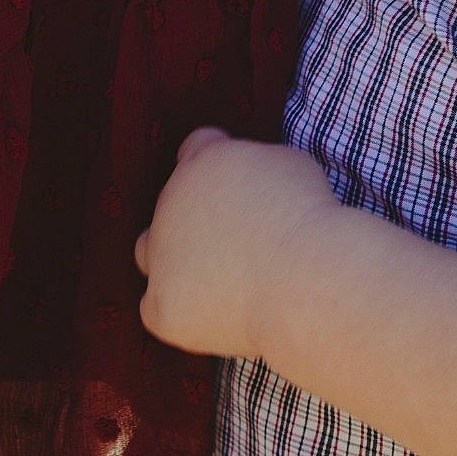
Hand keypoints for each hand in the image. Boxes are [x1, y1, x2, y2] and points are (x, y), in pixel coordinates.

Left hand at [135, 127, 336, 356]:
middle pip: (172, 202)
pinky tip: (211, 309)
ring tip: (215, 272)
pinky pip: (156, 305)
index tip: (241, 183)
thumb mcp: (287, 163)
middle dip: (200, 214)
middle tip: (239, 236)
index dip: (218, 162)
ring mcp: (160, 254)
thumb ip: (252, 165)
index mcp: (202, 160)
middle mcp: (171, 200)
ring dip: (173, 255)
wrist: (301, 278)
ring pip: (149, 250)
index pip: (196, 147)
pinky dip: (177, 305)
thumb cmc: (307, 219)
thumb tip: (248, 180)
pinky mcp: (161, 305)